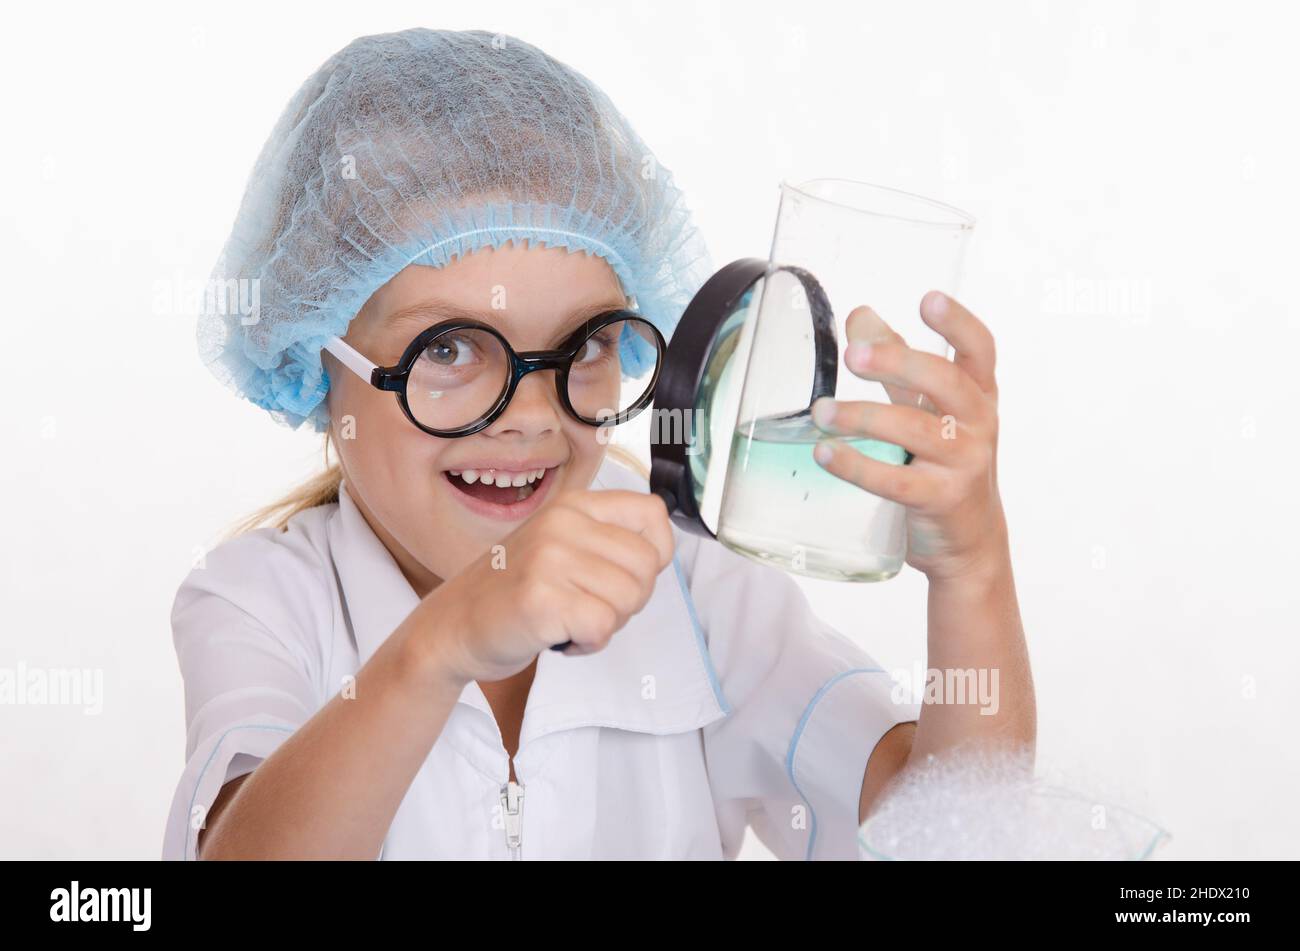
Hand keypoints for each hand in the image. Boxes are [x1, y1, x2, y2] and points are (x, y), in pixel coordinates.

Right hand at [419, 489, 675, 683]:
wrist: (452, 626)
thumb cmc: (516, 591)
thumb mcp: (560, 545)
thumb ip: (606, 539)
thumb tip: (662, 551)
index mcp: (573, 506)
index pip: (653, 514)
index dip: (655, 554)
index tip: (624, 575)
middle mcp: (562, 524)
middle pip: (647, 566)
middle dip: (629, 599)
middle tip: (588, 605)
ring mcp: (549, 559)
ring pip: (630, 598)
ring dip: (607, 623)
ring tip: (569, 619)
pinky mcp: (540, 600)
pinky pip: (602, 626)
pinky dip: (588, 643)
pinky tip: (559, 636)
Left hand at [810, 290, 1006, 583]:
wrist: (968, 538)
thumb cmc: (944, 462)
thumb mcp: (930, 408)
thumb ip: (897, 363)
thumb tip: (860, 316)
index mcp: (978, 394)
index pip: (980, 350)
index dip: (958, 323)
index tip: (928, 300)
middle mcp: (979, 424)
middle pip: (944, 382)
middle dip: (896, 364)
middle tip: (852, 357)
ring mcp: (963, 463)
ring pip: (914, 430)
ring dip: (862, 416)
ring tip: (821, 412)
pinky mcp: (940, 499)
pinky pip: (895, 481)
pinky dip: (856, 465)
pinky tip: (826, 453)